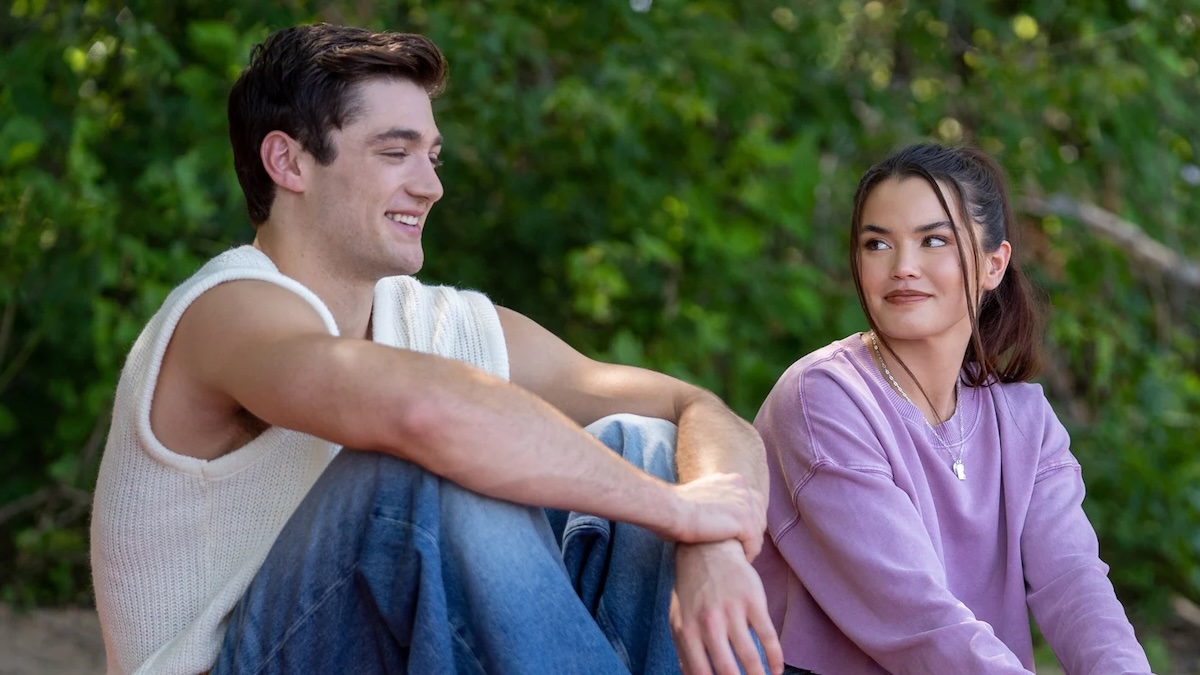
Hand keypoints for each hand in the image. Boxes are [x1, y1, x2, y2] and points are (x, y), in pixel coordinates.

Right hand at [660, 473, 765, 559]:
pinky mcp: (745, 521)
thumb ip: (714, 502)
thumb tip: (713, 515)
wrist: (671, 510)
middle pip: (759, 516)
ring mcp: (745, 504)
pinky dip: (748, 555)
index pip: (751, 502)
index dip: (746, 521)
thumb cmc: (675, 508)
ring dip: (749, 546)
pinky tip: (739, 562)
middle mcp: (742, 488)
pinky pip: (754, 544)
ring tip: (738, 558)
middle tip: (740, 549)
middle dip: (751, 533)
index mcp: (733, 480)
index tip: (736, 535)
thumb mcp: (700, 497)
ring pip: (758, 532)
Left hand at [670, 540, 783, 674]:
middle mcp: (709, 622)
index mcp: (687, 630)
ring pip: (751, 657)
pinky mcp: (753, 600)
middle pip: (727, 670)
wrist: (707, 550)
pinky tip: (776, 669)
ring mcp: (732, 610)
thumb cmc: (691, 591)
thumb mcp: (678, 618)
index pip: (700, 673)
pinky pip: (769, 636)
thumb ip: (684, 649)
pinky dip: (775, 658)